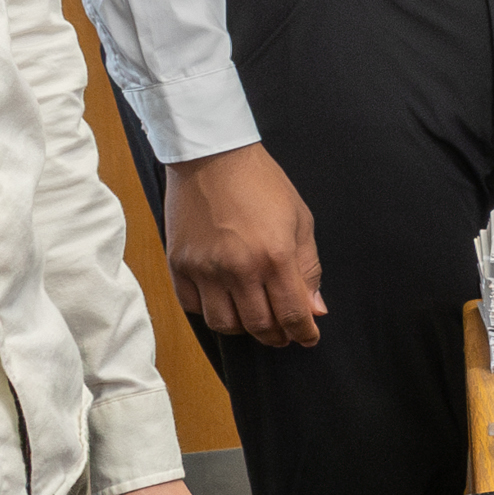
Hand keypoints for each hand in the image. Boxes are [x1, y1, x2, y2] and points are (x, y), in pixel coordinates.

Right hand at [166, 141, 323, 346]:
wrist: (212, 156)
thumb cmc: (262, 183)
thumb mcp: (300, 220)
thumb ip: (309, 268)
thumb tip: (315, 309)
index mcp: (275, 256)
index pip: (293, 314)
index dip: (304, 333)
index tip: (308, 338)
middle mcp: (238, 268)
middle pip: (259, 326)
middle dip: (277, 336)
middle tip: (284, 334)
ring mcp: (204, 269)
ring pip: (224, 324)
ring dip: (244, 329)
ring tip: (255, 319)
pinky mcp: (179, 264)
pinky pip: (194, 307)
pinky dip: (212, 311)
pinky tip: (225, 302)